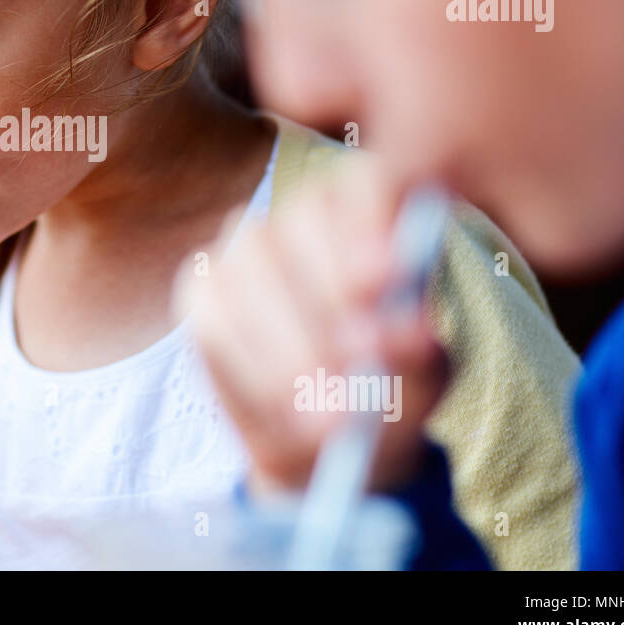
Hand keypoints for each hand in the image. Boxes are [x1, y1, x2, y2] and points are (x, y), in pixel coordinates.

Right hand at [177, 158, 449, 492]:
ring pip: (249, 268)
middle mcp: (302, 217)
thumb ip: (419, 357)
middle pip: (301, 223)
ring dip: (288, 345)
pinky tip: (284, 412)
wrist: (332, 440)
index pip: (367, 183)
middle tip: (360, 361)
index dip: (374, 220)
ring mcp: (243, 247)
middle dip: (328, 294)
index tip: (392, 276)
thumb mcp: (422, 380)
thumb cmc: (389, 390)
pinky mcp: (201, 289)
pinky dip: (250, 371)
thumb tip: (411, 333)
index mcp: (371, 212)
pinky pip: (212, 319)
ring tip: (327, 416)